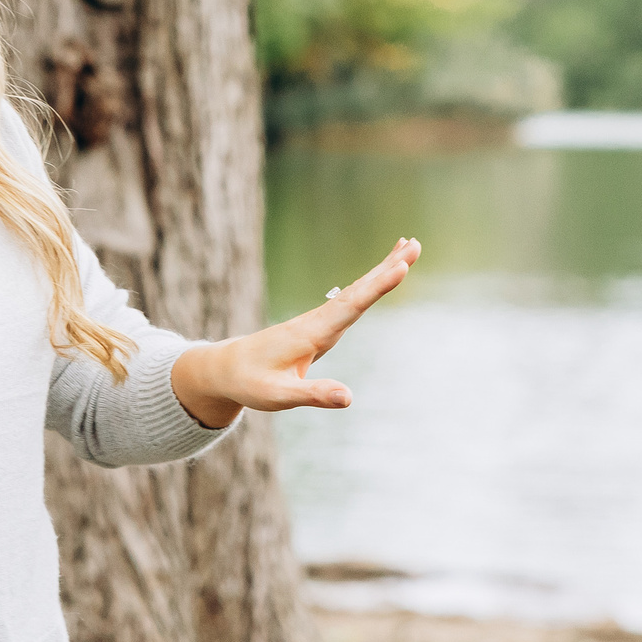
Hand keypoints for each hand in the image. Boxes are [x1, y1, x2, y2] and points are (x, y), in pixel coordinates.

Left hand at [168, 237, 421, 428]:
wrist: (225, 369)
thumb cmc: (251, 383)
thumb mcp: (279, 396)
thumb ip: (313, 395)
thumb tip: (348, 397)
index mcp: (310, 334)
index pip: (349, 307)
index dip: (376, 288)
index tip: (400, 267)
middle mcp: (317, 321)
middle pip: (358, 291)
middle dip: (387, 268)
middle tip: (416, 244)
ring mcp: (318, 321)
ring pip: (356, 291)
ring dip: (382, 269)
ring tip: (408, 247)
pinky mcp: (319, 325)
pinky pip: (350, 299)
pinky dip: (369, 284)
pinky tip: (380, 276)